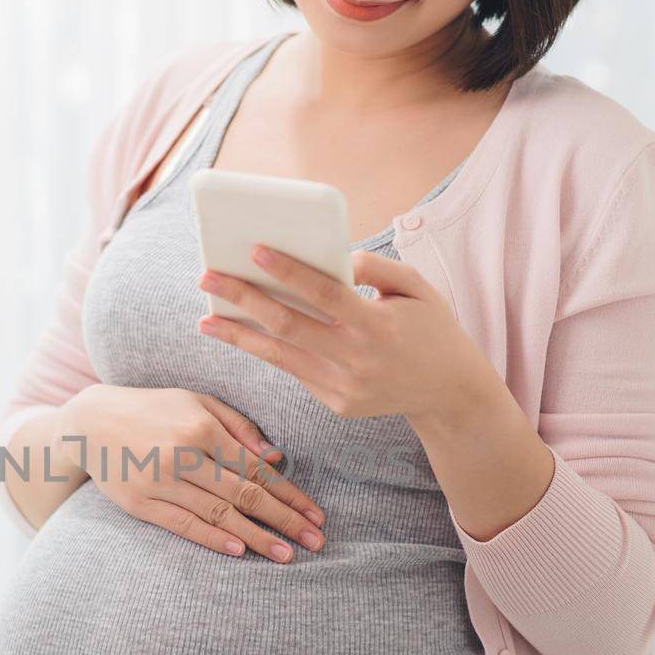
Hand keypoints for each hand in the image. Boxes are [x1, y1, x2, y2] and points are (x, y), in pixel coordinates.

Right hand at [58, 384, 326, 562]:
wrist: (88, 421)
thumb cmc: (152, 408)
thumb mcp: (196, 402)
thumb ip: (238, 426)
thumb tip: (277, 458)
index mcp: (201, 427)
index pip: (256, 468)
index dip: (289, 493)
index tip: (315, 513)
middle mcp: (182, 454)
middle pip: (244, 494)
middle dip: (284, 520)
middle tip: (315, 541)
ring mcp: (159, 481)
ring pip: (218, 514)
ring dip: (257, 537)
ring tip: (286, 555)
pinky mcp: (139, 502)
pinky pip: (183, 525)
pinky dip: (213, 538)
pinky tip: (240, 551)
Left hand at [196, 245, 480, 422]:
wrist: (448, 392)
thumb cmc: (430, 327)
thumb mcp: (416, 287)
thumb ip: (375, 266)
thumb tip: (335, 258)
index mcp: (377, 325)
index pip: (323, 293)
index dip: (288, 271)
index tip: (255, 250)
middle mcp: (356, 359)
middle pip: (287, 325)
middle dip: (242, 299)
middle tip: (207, 277)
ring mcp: (343, 387)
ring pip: (280, 355)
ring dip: (238, 335)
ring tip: (206, 318)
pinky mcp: (336, 403)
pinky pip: (295, 371)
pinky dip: (267, 351)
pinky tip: (242, 335)